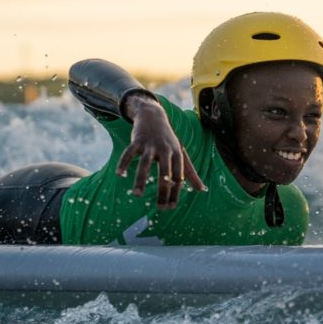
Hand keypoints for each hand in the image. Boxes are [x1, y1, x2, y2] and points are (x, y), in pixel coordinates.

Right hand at [116, 93, 206, 208]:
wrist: (154, 115)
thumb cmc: (168, 140)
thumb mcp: (181, 153)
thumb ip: (190, 173)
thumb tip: (203, 190)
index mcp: (177, 154)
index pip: (178, 176)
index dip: (176, 192)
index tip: (171, 207)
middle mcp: (165, 149)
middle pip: (165, 173)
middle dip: (163, 191)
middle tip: (161, 208)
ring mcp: (150, 144)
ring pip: (145, 164)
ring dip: (141, 180)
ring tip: (137, 195)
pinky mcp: (137, 140)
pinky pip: (129, 153)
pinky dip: (124, 163)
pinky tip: (119, 174)